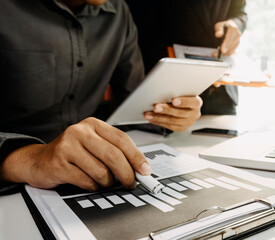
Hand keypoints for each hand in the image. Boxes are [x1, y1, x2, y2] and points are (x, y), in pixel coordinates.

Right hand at [0, 117, 150, 190]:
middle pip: (113, 155)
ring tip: (105, 183)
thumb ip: (115, 151)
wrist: (39, 161)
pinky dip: (94, 187)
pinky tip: (91, 184)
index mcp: (93, 124)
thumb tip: (140, 168)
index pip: (122, 139)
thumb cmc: (72, 153)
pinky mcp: (59, 164)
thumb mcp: (94, 144)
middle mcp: (80, 132)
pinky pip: (87, 182)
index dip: (136, 157)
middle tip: (131, 183)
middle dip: (127, 173)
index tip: (145, 170)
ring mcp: (67, 146)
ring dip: (108, 183)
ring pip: (101, 171)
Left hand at [144, 96, 201, 130]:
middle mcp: (194, 114)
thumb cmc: (182, 95)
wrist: (185, 105)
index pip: (193, 102)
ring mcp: (188, 122)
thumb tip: (162, 91)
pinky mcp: (181, 128)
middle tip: (156, 107)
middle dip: (166, 110)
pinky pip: (169, 126)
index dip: (184, 102)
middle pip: (180, 113)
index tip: (174, 100)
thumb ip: (176, 92)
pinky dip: (159, 122)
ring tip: (148, 114)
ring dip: (158, 118)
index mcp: (197, 102)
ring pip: (173, 121)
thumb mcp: (182, 92)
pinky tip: (151, 118)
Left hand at [212, 20, 241, 56]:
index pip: (229, 37)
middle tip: (215, 54)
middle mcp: (237, 34)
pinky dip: (225, 53)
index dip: (225, 44)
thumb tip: (218, 34)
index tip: (221, 49)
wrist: (231, 27)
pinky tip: (220, 54)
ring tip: (215, 54)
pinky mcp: (237, 45)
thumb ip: (218, 29)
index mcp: (233, 28)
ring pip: (231, 49)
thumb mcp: (219, 25)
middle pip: (231, 44)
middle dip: (224, 50)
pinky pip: (231, 51)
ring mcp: (238, 40)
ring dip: (224, 53)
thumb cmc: (223, 27)